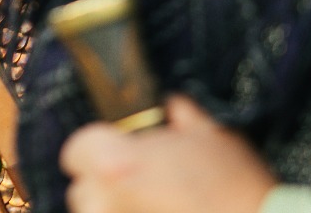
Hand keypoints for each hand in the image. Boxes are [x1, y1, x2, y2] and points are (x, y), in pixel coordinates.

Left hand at [60, 95, 276, 212]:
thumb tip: (171, 107)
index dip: (96, 149)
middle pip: (82, 191)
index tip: (114, 152)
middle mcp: (105, 202)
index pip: (75, 151)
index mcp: (115, 163)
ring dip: (117, 210)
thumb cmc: (235, 186)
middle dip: (105, 186)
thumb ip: (178, 113)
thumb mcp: (208, 133)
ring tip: (152, 206)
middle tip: (139, 183)